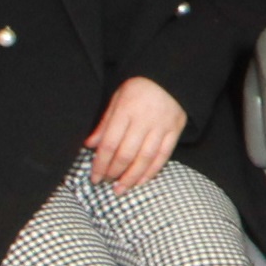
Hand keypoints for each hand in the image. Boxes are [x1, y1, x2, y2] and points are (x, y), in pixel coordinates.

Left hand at [84, 76, 185, 190]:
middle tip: (105, 183)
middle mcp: (144, 120)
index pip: (109, 144)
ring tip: (121, 189)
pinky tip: (141, 181)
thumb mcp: (117, 99)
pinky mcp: (175, 130)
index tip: (93, 177)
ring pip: (145, 158)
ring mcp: (162, 126)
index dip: (100, 164)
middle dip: (113, 173)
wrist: (170, 77)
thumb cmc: (139, 89)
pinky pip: (164, 156)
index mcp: (126, 110)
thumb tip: (90, 145)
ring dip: (132, 177)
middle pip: (126, 154)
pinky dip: (152, 171)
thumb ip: (105, 123)